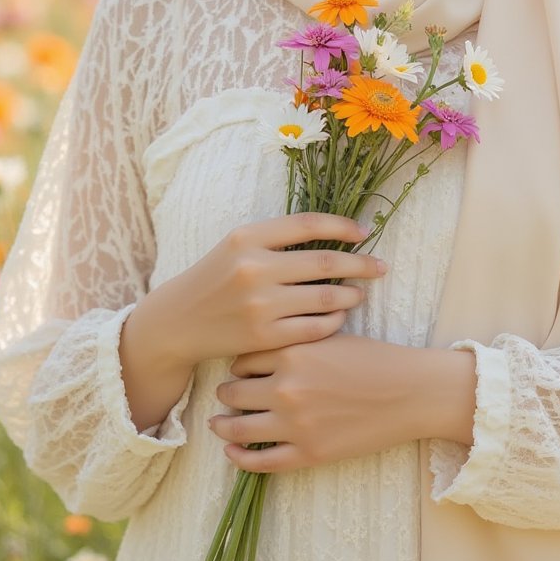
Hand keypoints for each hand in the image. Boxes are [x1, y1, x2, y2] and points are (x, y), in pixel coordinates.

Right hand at [118, 212, 385, 432]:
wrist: (179, 321)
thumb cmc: (216, 278)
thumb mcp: (237, 246)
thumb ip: (278, 238)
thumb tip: (335, 233)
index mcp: (247, 236)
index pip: (309, 224)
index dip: (343, 227)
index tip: (364, 234)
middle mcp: (253, 267)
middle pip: (325, 262)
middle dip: (361, 265)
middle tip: (380, 267)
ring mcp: (259, 304)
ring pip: (325, 298)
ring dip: (351, 295)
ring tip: (359, 293)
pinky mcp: (262, 336)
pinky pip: (314, 328)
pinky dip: (334, 322)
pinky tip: (339, 317)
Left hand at [209, 333, 433, 472]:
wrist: (412, 392)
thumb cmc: (376, 359)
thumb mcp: (332, 336)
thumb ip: (296, 339)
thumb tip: (265, 342)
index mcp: (293, 352)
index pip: (242, 359)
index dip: (238, 364)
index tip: (238, 369)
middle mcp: (287, 387)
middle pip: (233, 391)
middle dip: (227, 393)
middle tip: (225, 394)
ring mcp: (295, 423)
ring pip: (237, 427)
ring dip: (222, 425)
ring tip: (218, 423)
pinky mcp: (308, 453)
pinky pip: (260, 461)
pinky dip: (239, 458)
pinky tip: (232, 452)